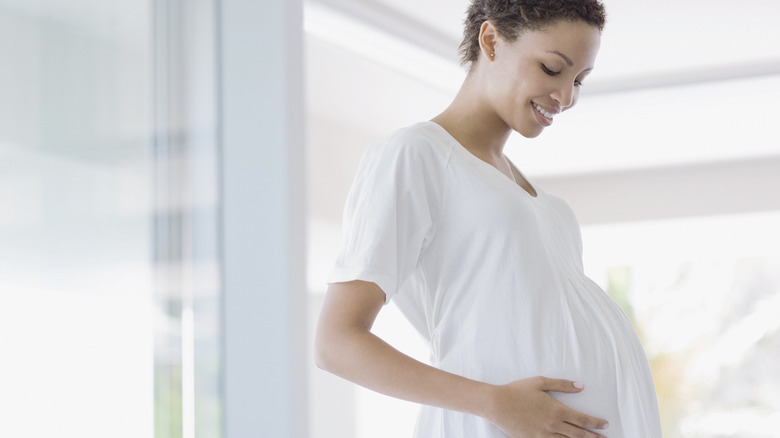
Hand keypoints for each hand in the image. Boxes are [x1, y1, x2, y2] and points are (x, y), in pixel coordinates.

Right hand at [485, 376, 608, 437]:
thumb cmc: (517, 391)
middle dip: (594, 437)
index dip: (595, 423)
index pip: (582, 419)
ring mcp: (543, 435)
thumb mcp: (540, 382)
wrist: (497, 404)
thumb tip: (581, 386)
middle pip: (578, 434)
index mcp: (556, 410)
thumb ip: (562, 385)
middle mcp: (552, 425)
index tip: (605, 424)